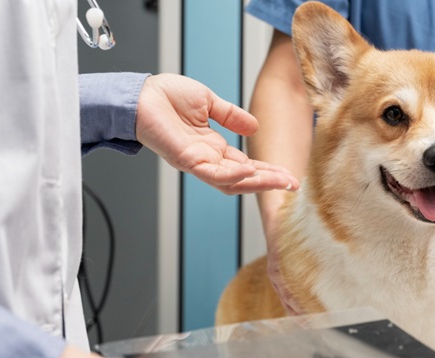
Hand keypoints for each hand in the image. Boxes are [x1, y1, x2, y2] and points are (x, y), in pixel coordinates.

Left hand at [135, 74, 299, 194]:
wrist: (141, 94)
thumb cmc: (166, 96)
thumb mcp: (208, 103)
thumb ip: (230, 116)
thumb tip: (254, 127)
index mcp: (212, 147)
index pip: (245, 165)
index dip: (267, 171)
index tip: (289, 175)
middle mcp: (206, 159)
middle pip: (243, 179)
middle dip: (269, 182)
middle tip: (293, 185)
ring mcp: (197, 162)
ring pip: (232, 181)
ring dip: (258, 182)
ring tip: (281, 181)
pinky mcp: (186, 160)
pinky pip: (213, 173)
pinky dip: (232, 176)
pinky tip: (249, 173)